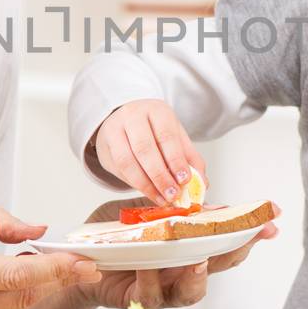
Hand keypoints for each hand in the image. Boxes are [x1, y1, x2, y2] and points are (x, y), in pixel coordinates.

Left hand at [73, 197, 279, 308]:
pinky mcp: (138, 299)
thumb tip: (201, 198)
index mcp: (189, 246)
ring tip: (198, 261)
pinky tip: (147, 264)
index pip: (226, 240)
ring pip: (190, 292)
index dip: (250, 231)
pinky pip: (150, 294)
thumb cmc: (116, 234)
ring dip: (197, 278)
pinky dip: (150, 279)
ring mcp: (163, 287)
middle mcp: (182, 270)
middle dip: (237, 253)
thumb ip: (170, 208)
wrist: (80, 257)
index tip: (272, 218)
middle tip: (246, 239)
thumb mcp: (142, 210)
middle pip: (219, 267)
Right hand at [92, 100, 206, 205]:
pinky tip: (149, 192)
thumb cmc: (154, 130)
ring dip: (146, 184)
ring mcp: (115, 129)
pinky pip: (119, 168)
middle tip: (173, 194)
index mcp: (157, 110)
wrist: (126, 123)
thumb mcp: (176, 138)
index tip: (184, 180)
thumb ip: (190, 159)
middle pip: (144, 148)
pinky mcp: (105, 145)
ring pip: (127, 161)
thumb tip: (202, 183)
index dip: (175, 160)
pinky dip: (135, 184)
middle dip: (160, 176)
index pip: (166, 135)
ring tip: (162, 198)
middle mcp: (133, 115)